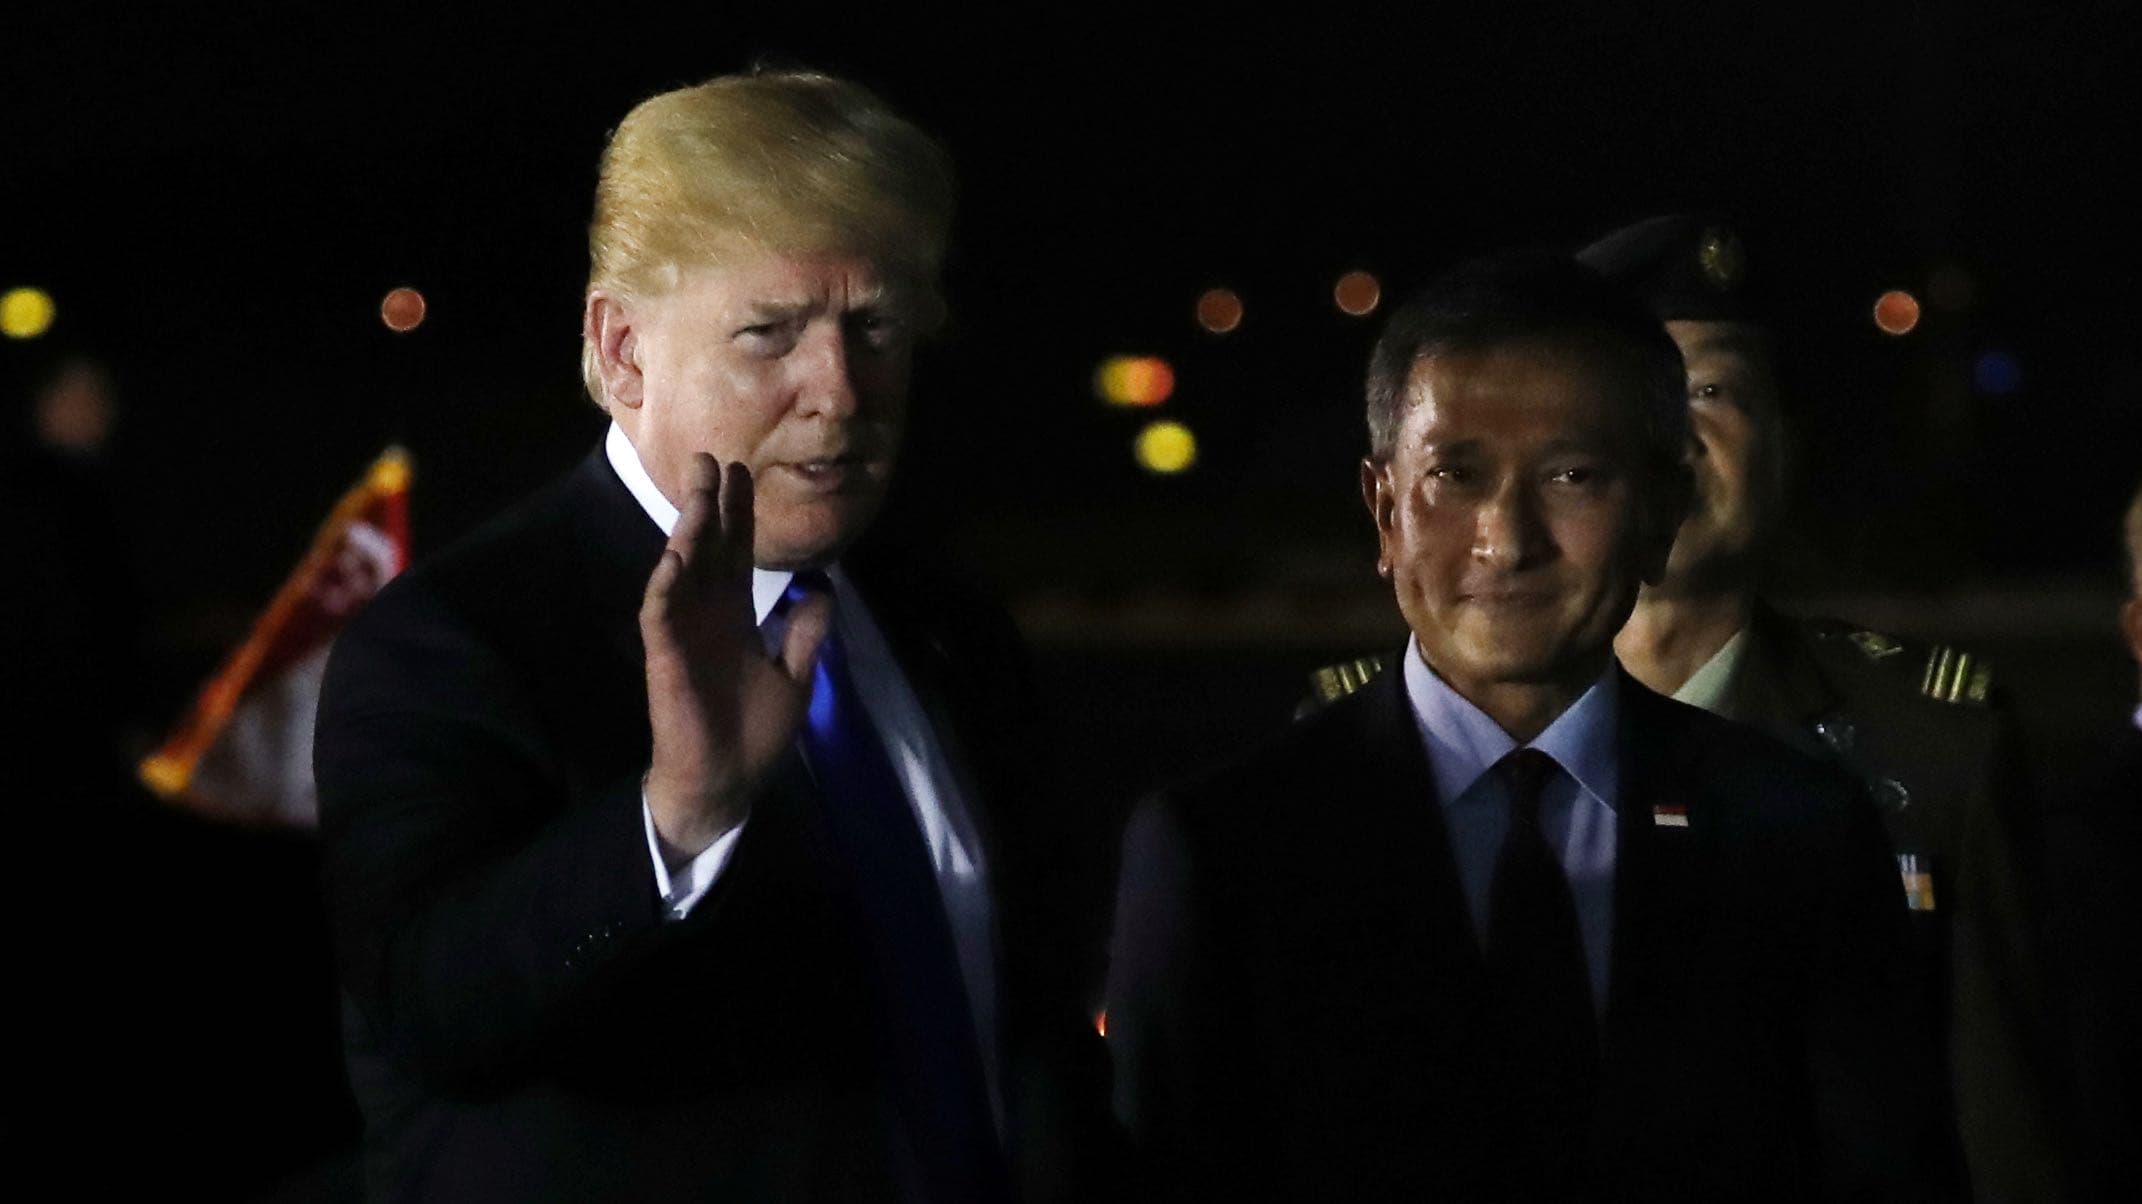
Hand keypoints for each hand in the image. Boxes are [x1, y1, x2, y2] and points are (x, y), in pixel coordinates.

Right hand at [639, 455, 830, 860]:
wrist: (726, 780)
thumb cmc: (754, 733)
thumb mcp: (796, 675)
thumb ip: (806, 632)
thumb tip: (825, 588)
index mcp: (735, 616)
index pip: (736, 554)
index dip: (739, 516)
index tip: (743, 474)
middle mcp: (707, 615)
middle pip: (708, 548)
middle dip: (710, 504)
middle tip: (713, 458)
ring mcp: (684, 631)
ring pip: (683, 569)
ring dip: (689, 531)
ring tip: (698, 492)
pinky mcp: (665, 655)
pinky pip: (662, 612)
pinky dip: (667, 584)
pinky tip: (676, 556)